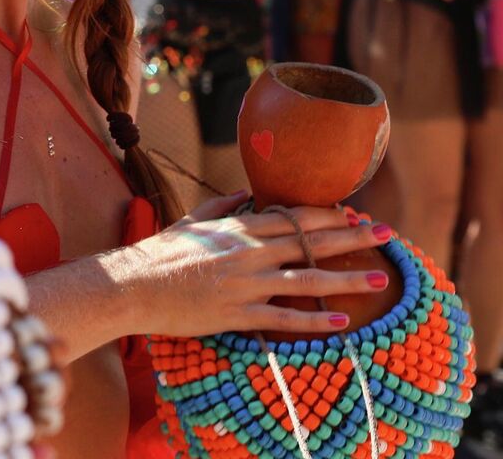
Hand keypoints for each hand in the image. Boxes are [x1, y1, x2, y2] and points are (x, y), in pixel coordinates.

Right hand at [106, 193, 392, 338]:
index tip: (356, 216)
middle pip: (309, 242)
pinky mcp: (236, 313)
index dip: (329, 217)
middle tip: (385, 234)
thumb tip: (242, 195)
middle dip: (351, 238)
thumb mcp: (189, 222)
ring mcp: (244, 283)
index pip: (293, 218)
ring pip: (305, 278)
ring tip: (378, 279)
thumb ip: (220, 207)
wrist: (131, 286)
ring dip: (346, 278)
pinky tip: (341, 320)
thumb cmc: (157, 254)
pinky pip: (284, 317)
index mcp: (236, 228)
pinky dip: (314, 319)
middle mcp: (247, 252)